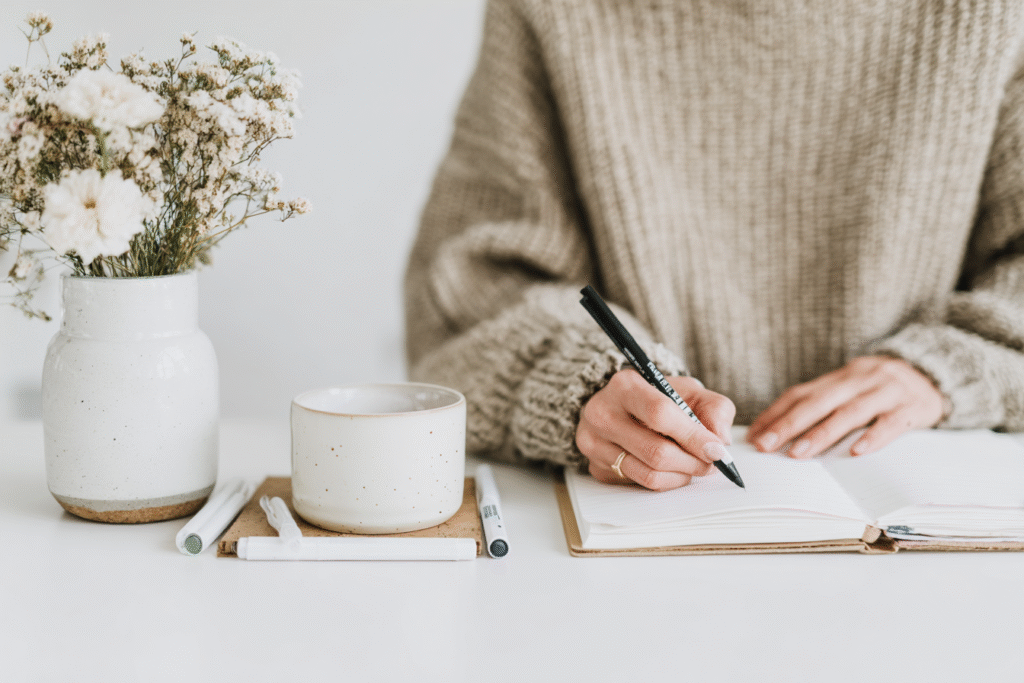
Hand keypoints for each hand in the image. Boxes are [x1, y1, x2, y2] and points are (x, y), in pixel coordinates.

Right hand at [575, 369, 735, 489]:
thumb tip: (720, 440)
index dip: (693, 436)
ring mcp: (594, 442)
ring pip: (649, 474)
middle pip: (655, 451)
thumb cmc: (660, 397)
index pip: (660, 414)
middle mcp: (602, 413)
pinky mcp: (596, 467)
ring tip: (694, 466)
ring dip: (682, 475)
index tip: (716, 450)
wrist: (624, 406)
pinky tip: (673, 469)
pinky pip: (640, 484)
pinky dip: (666, 481)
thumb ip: (715, 409)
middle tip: (711, 463)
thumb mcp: (690, 391)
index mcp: (625, 386)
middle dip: (692, 462)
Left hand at [747, 356, 944, 458]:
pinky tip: (855, 452)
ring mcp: (886, 391)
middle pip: (819, 401)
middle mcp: (859, 379)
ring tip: (799, 453)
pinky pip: (890, 423)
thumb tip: (778, 433)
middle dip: (789, 424)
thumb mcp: (852, 389)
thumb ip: (823, 406)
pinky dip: (873, 437)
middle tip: (767, 445)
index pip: (801, 393)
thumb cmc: (882, 390)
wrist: (937, 374)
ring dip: (822, 433)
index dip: (776, 414)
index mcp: (840, 376)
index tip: (754, 436)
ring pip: (850, 412)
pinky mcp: (912, 407)